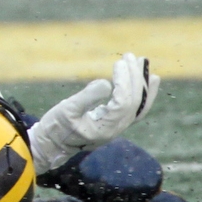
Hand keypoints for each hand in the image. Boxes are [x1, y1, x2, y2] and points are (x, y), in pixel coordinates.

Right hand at [29, 54, 160, 173]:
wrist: (53, 145)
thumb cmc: (56, 127)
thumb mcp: (66, 110)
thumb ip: (86, 97)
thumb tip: (107, 83)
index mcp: (105, 128)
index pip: (123, 102)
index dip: (124, 81)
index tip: (118, 63)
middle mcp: (117, 128)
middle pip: (135, 102)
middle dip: (134, 78)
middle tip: (130, 56)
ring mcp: (119, 127)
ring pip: (139, 105)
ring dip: (141, 82)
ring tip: (143, 62)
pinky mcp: (116, 122)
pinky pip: (136, 108)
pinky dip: (143, 93)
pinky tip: (148, 80)